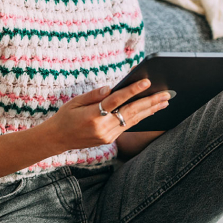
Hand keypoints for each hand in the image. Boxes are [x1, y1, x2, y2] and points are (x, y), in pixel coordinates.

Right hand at [48, 80, 170, 149]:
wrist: (57, 139)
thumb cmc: (66, 116)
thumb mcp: (75, 101)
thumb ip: (94, 95)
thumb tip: (111, 88)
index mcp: (92, 115)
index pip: (116, 100)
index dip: (132, 90)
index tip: (146, 82)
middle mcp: (102, 127)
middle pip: (130, 112)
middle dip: (150, 102)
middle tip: (166, 94)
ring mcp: (107, 135)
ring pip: (133, 120)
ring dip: (150, 110)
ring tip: (164, 101)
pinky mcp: (110, 139)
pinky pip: (128, 126)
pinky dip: (141, 117)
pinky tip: (150, 110)